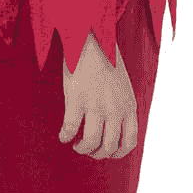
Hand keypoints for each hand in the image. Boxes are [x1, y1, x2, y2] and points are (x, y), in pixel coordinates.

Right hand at [58, 33, 137, 158]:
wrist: (92, 39)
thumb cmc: (105, 61)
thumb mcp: (122, 86)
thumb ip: (120, 107)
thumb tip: (110, 128)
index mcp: (129, 106)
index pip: (130, 143)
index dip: (117, 153)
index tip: (106, 151)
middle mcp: (115, 109)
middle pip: (109, 146)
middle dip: (97, 153)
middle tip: (87, 148)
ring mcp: (97, 105)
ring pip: (90, 142)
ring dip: (82, 148)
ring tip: (76, 144)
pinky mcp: (77, 99)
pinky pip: (69, 129)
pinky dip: (65, 136)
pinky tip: (62, 135)